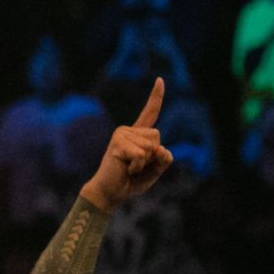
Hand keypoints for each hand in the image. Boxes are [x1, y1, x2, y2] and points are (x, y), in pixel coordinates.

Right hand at [80, 77, 173, 211]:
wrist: (110, 193)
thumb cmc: (130, 181)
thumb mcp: (155, 170)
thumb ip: (163, 159)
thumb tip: (159, 148)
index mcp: (137, 135)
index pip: (150, 113)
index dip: (156, 97)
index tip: (160, 79)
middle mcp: (128, 130)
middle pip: (157, 137)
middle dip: (153, 156)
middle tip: (135, 166)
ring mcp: (121, 135)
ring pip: (152, 146)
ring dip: (145, 163)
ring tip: (129, 168)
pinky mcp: (118, 144)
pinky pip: (142, 155)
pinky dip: (138, 166)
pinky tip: (126, 169)